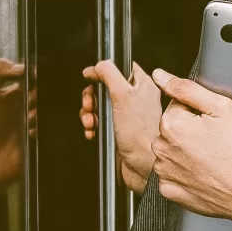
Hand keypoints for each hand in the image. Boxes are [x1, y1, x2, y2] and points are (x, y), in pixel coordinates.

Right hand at [80, 61, 161, 191]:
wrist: (142, 166)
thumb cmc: (140, 134)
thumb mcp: (123, 95)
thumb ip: (109, 74)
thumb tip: (98, 65)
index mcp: (142, 85)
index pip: (121, 67)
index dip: (104, 71)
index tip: (93, 78)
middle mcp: (136, 99)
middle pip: (105, 86)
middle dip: (92, 96)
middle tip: (90, 104)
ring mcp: (127, 116)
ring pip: (100, 105)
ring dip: (89, 112)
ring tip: (90, 121)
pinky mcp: (119, 131)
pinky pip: (99, 123)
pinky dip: (92, 126)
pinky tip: (92, 131)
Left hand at [150, 70, 231, 230]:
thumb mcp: (221, 107)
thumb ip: (186, 88)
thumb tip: (160, 75)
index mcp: (171, 124)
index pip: (177, 107)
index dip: (199, 113)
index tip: (214, 125)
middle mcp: (162, 149)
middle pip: (172, 130)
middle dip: (189, 132)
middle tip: (216, 143)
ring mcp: (165, 173)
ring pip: (171, 153)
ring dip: (185, 153)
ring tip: (212, 159)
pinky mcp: (171, 192)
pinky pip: (172, 177)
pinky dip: (185, 175)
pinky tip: (205, 174)